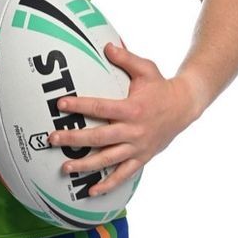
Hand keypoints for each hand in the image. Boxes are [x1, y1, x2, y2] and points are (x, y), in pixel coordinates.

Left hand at [47, 42, 198, 195]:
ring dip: (86, 166)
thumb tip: (106, 46)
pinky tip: (91, 192)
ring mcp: (138, 147)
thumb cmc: (160, 86)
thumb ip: (125, 58)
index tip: (61, 104)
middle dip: (74, 140)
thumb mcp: (146, 69)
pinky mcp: (142, 158)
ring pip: (109, 160)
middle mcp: (134, 131)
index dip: (80, 106)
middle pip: (100, 138)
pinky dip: (108, 185)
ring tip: (65, 168)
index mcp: (133, 109)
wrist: (185, 107)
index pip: (101, 108)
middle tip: (53, 139)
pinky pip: (124, 175)